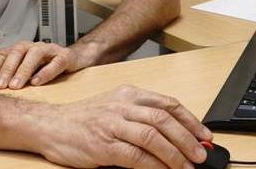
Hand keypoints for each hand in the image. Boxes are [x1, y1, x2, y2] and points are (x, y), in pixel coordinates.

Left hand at [0, 40, 95, 88]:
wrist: (76, 59)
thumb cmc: (47, 68)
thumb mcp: (27, 74)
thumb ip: (13, 79)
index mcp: (20, 50)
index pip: (3, 54)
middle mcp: (33, 47)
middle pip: (16, 53)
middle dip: (7, 70)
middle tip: (0, 86)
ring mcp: (49, 50)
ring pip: (34, 55)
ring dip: (23, 70)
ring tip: (16, 86)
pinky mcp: (65, 56)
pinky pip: (56, 62)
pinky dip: (46, 71)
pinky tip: (37, 82)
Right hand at [35, 84, 210, 168]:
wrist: (50, 125)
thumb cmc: (83, 119)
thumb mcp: (114, 108)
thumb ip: (140, 117)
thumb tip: (173, 135)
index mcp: (128, 94)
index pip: (168, 104)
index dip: (190, 120)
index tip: (205, 135)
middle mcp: (122, 106)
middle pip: (164, 120)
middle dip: (187, 139)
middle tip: (201, 154)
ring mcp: (112, 125)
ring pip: (153, 137)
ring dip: (174, 155)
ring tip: (187, 167)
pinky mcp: (103, 145)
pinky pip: (135, 156)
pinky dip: (153, 166)